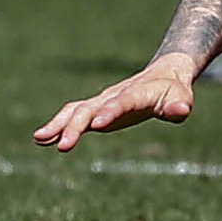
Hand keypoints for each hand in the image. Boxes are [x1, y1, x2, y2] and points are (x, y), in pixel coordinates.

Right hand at [33, 54, 199, 151]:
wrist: (164, 74)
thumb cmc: (174, 91)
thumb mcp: (182, 99)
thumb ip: (179, 106)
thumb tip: (181, 110)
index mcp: (137, 93)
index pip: (122, 102)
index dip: (111, 112)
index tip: (97, 125)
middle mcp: (115, 96)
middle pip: (92, 108)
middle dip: (76, 126)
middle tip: (63, 146)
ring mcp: (103, 102)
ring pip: (77, 111)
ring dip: (59, 124)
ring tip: (40, 139)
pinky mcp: (97, 110)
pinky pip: (74, 116)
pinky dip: (59, 126)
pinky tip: (42, 140)